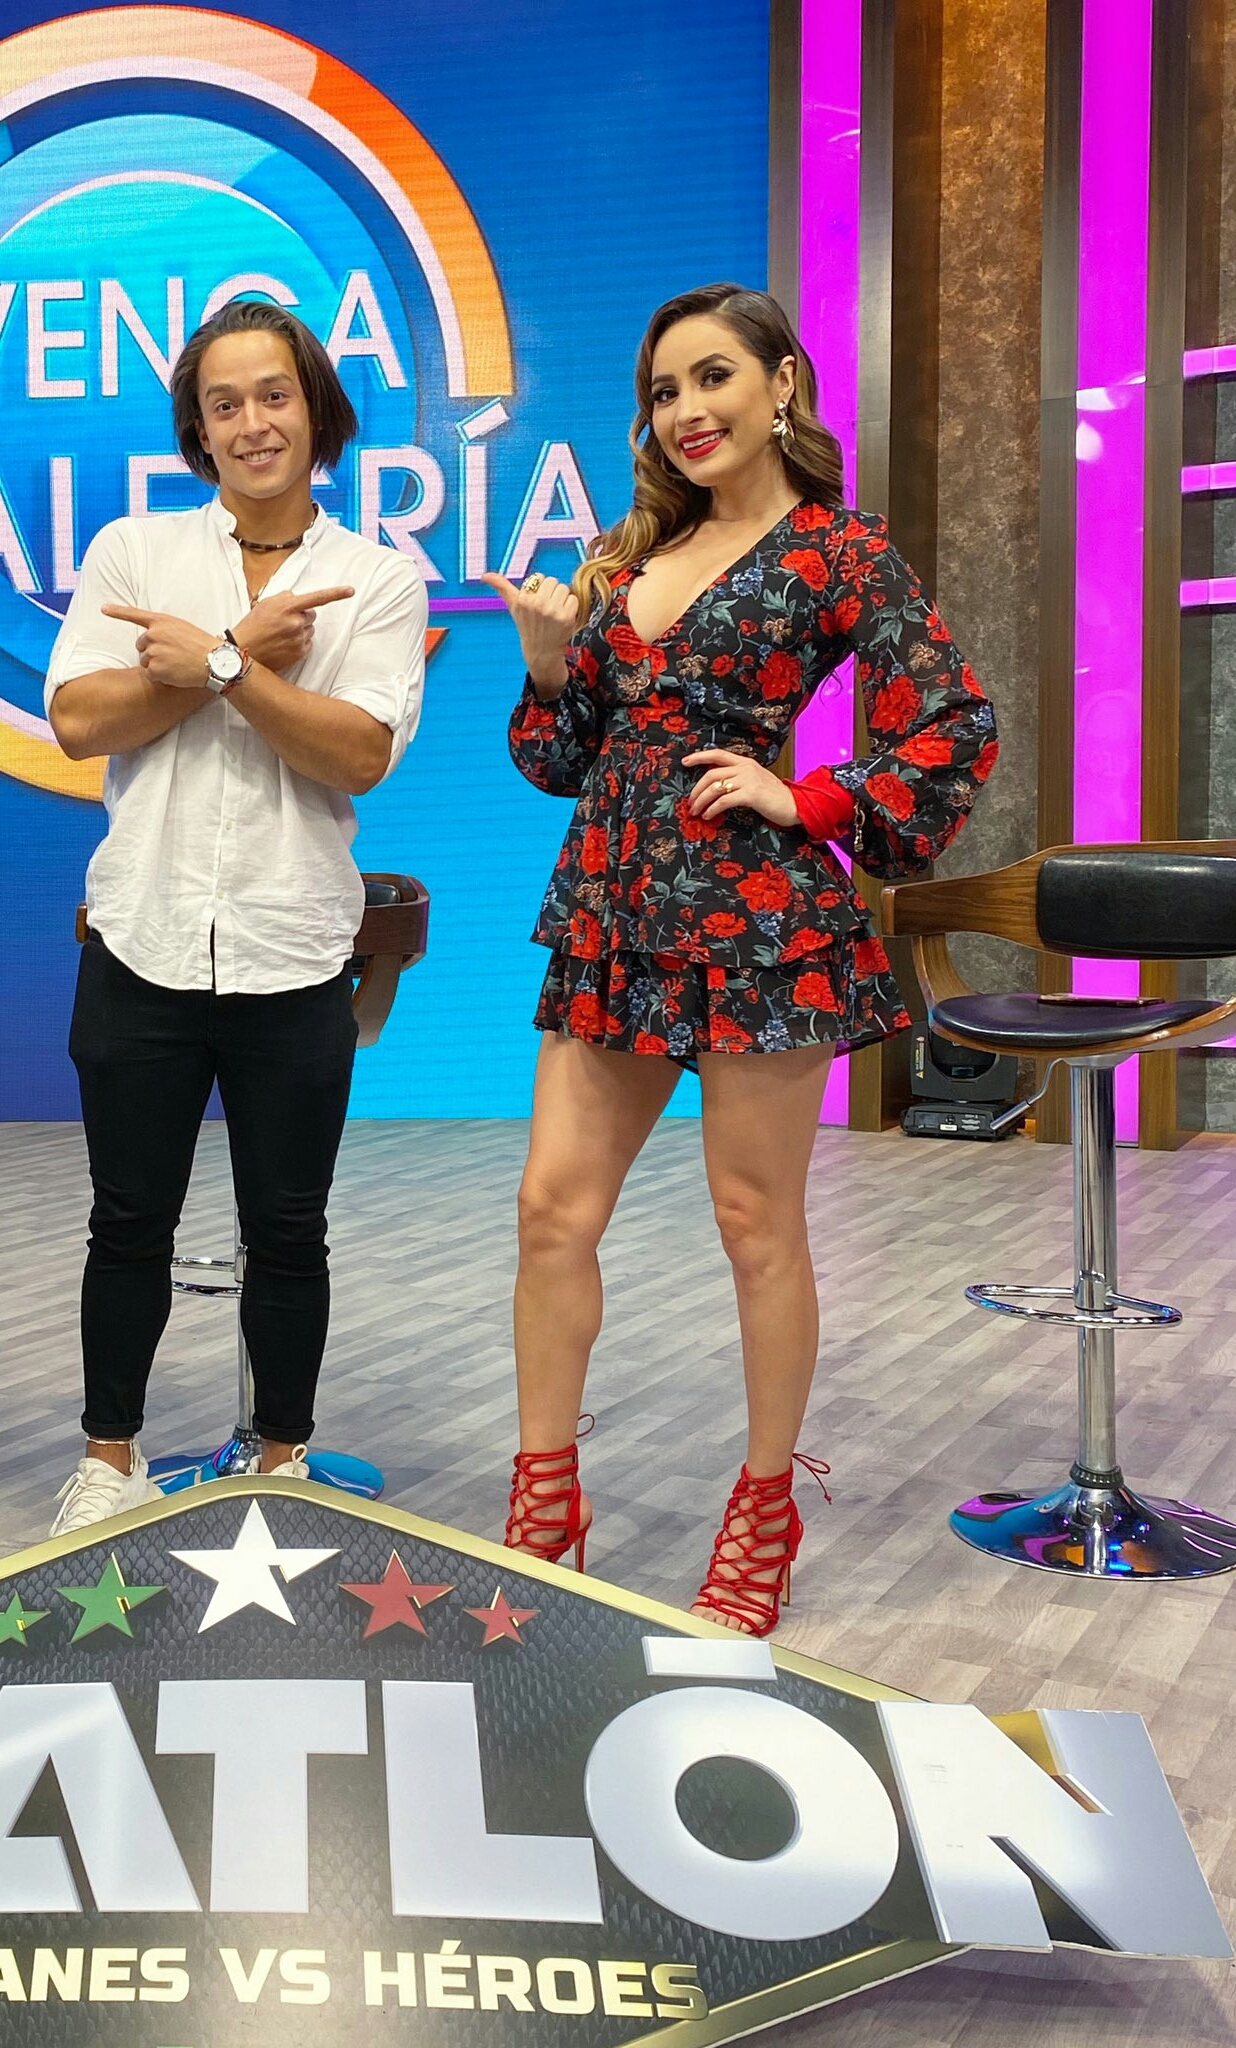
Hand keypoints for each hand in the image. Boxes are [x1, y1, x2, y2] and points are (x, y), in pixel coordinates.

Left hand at [101, 606, 217, 689]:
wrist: (215, 662)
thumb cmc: (201, 645)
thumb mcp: (182, 628)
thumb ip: (163, 629)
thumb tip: (149, 640)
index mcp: (161, 621)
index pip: (134, 614)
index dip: (117, 611)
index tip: (103, 608)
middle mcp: (153, 634)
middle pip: (141, 646)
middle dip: (152, 652)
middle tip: (173, 655)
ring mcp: (153, 652)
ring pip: (145, 661)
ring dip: (157, 665)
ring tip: (176, 663)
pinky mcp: (154, 669)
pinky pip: (150, 675)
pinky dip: (160, 677)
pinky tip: (175, 673)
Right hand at [231, 586, 353, 675]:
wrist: (242, 652)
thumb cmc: (252, 626)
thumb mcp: (265, 604)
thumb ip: (285, 598)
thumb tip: (298, 599)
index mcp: (287, 607)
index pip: (317, 598)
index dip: (335, 593)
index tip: (350, 590)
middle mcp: (296, 622)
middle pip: (312, 615)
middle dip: (301, 616)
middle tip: (283, 622)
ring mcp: (299, 639)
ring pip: (309, 629)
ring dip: (299, 630)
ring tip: (280, 635)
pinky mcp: (300, 653)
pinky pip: (307, 643)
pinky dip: (299, 642)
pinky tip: (283, 644)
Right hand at [480, 569, 578, 688]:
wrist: (541, 652)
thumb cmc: (527, 626)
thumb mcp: (513, 606)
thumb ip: (501, 587)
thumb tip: (484, 575)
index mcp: (523, 599)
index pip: (539, 577)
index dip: (539, 589)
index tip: (536, 603)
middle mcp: (537, 604)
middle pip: (553, 581)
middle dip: (551, 592)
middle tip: (547, 608)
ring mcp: (552, 611)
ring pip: (564, 588)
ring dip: (562, 599)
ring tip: (555, 612)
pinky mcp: (566, 617)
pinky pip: (574, 599)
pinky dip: (571, 607)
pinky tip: (563, 618)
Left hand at [683, 748, 799, 827]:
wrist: (795, 805)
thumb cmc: (774, 796)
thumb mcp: (755, 781)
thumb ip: (738, 778)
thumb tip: (716, 787)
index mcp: (745, 762)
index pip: (717, 754)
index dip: (699, 757)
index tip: (685, 762)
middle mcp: (745, 767)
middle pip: (711, 774)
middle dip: (697, 790)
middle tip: (691, 802)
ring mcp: (748, 779)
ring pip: (715, 787)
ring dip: (701, 801)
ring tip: (696, 811)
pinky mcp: (751, 794)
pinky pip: (724, 800)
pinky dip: (713, 809)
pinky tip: (709, 815)